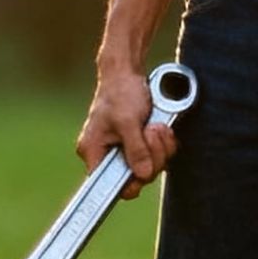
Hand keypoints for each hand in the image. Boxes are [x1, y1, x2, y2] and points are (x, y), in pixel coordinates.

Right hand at [76, 68, 177, 199]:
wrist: (127, 71)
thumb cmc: (120, 92)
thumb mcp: (128, 121)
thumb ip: (136, 150)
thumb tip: (144, 175)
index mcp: (93, 152)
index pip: (108, 186)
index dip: (129, 182)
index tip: (143, 169)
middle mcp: (106, 155)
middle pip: (135, 178)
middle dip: (152, 156)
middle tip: (151, 131)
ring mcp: (124, 150)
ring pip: (149, 167)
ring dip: (160, 147)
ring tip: (156, 125)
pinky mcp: (138, 144)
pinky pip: (156, 156)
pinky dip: (164, 143)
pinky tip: (160, 126)